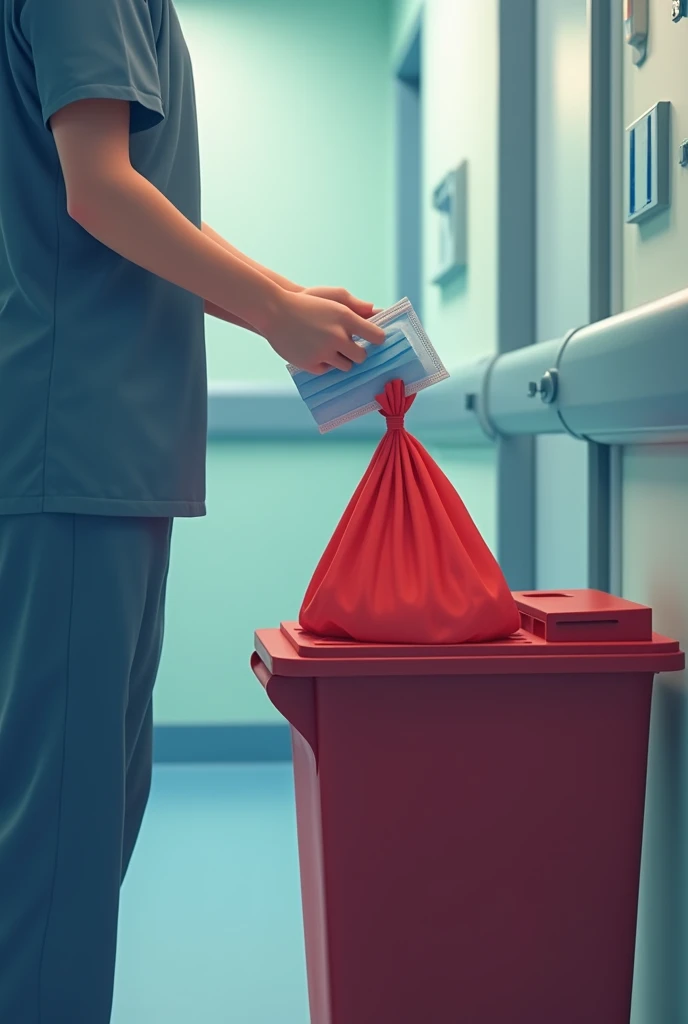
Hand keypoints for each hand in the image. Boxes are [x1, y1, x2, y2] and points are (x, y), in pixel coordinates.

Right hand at [264, 290, 385, 373]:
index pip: (376, 336)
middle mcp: (337, 337)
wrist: (274, 311)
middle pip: (362, 356)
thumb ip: (356, 306)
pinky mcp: (311, 364)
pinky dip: (323, 364)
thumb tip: (375, 311)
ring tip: (332, 349)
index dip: (376, 339)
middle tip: (351, 348)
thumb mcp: (333, 296)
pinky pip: (326, 370)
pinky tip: (316, 353)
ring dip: (341, 359)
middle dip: (357, 353)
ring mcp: (324, 352)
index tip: (374, 340)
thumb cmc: (307, 302)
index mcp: (346, 318)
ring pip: (345, 366)